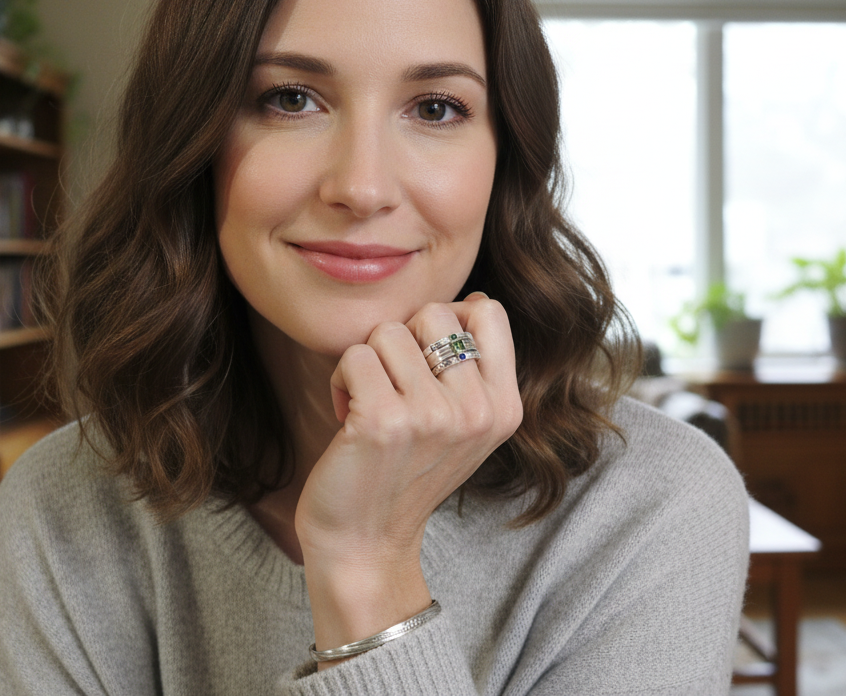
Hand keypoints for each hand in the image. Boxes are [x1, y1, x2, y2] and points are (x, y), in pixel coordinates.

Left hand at [295, 293, 522, 659]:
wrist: (366, 545)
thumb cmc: (405, 475)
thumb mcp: (465, 426)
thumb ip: (475, 369)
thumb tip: (474, 300)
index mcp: (504, 408)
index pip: (488, 312)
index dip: (449, 320)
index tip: (427, 361)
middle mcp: (477, 411)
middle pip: (434, 312)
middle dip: (403, 341)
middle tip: (395, 388)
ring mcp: (433, 416)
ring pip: (388, 331)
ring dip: (368, 364)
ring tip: (372, 406)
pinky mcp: (384, 422)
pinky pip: (354, 356)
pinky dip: (341, 382)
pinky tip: (350, 419)